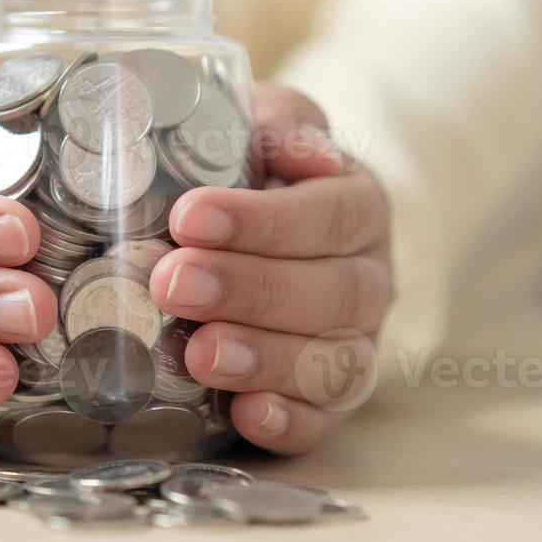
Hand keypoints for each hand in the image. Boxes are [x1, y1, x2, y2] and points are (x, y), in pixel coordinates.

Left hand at [152, 83, 394, 453]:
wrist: (282, 229)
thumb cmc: (256, 175)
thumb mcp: (263, 128)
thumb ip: (273, 120)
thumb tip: (283, 138)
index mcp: (356, 204)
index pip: (328, 213)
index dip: (262, 220)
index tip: (189, 216)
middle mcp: (368, 278)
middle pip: (330, 292)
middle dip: (248, 290)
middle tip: (173, 283)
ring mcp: (353, 342)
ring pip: (333, 361)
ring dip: (266, 359)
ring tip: (201, 353)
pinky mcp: (327, 399)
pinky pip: (322, 420)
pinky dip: (288, 421)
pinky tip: (247, 414)